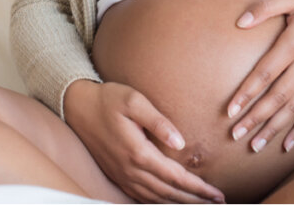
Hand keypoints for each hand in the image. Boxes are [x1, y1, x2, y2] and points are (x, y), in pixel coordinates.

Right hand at [64, 80, 225, 203]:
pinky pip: (141, 196)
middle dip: (194, 200)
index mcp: (138, 152)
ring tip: (199, 204)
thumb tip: (181, 143)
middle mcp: (130, 170)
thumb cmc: (108, 99)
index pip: (175, 177)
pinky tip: (169, 201)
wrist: (76, 106)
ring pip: (155, 199)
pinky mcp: (116, 175)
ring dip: (178, 204)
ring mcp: (121, 175)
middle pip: (168, 193)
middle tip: (217, 202)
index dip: (198, 187)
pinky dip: (158, 202)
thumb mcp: (134, 101)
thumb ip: (159, 122)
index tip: (217, 193)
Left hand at [226, 0, 293, 153]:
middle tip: (235, 134)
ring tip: (254, 146)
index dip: (247, 92)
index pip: (265, 73)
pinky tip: (287, 146)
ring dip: (273, 129)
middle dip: (255, 118)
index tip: (230, 110)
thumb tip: (239, 22)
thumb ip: (265, 7)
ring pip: (293, 109)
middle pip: (277, 97)